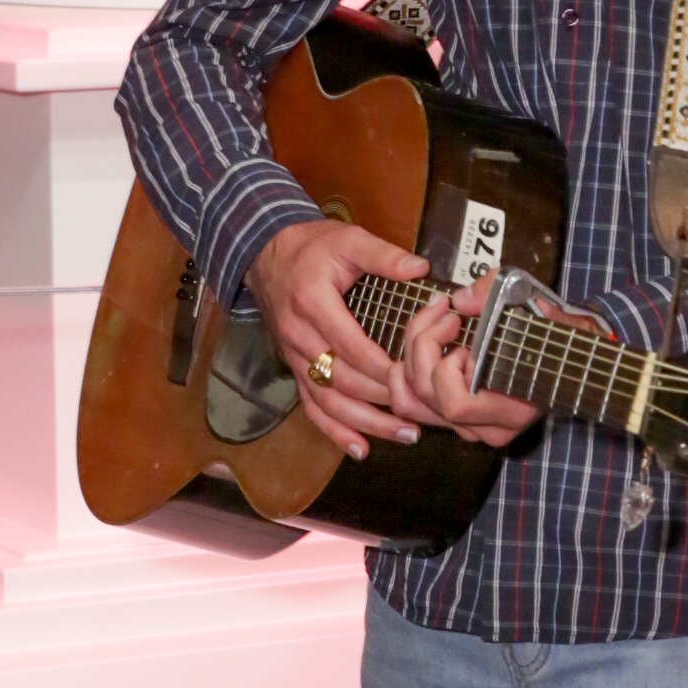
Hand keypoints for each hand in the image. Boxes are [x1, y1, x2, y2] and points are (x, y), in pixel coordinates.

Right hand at [247, 218, 429, 460]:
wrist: (265, 254)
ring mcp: (295, 358)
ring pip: (327, 401)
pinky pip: (312, 407)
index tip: (415, 378)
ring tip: (405, 434)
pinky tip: (360, 448)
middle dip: (383, 400)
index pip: (349, 344)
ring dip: (366, 424)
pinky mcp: (295, 370)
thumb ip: (383, 255)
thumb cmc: (312, 248)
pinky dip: (335, 432)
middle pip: (342, 380)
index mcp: (312, 303)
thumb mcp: (347, 239)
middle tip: (423, 412)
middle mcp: (299, 336)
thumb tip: (421, 269)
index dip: (382, 366)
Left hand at [395, 269, 565, 448]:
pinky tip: (421, 345)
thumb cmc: (554, 333)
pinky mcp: (457, 420)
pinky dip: (405, 374)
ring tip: (435, 325)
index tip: (462, 326)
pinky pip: (414, 405)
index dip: (447, 365)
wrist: (569, 358)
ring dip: (412, 356)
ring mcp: (471, 428)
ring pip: (413, 403)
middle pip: (428, 398)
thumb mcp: (534, 305)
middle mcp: (489, 427)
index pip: (456, 404)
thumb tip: (460, 300)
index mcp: (512, 408)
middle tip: (447, 315)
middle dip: (423, 345)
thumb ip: (497, 295)